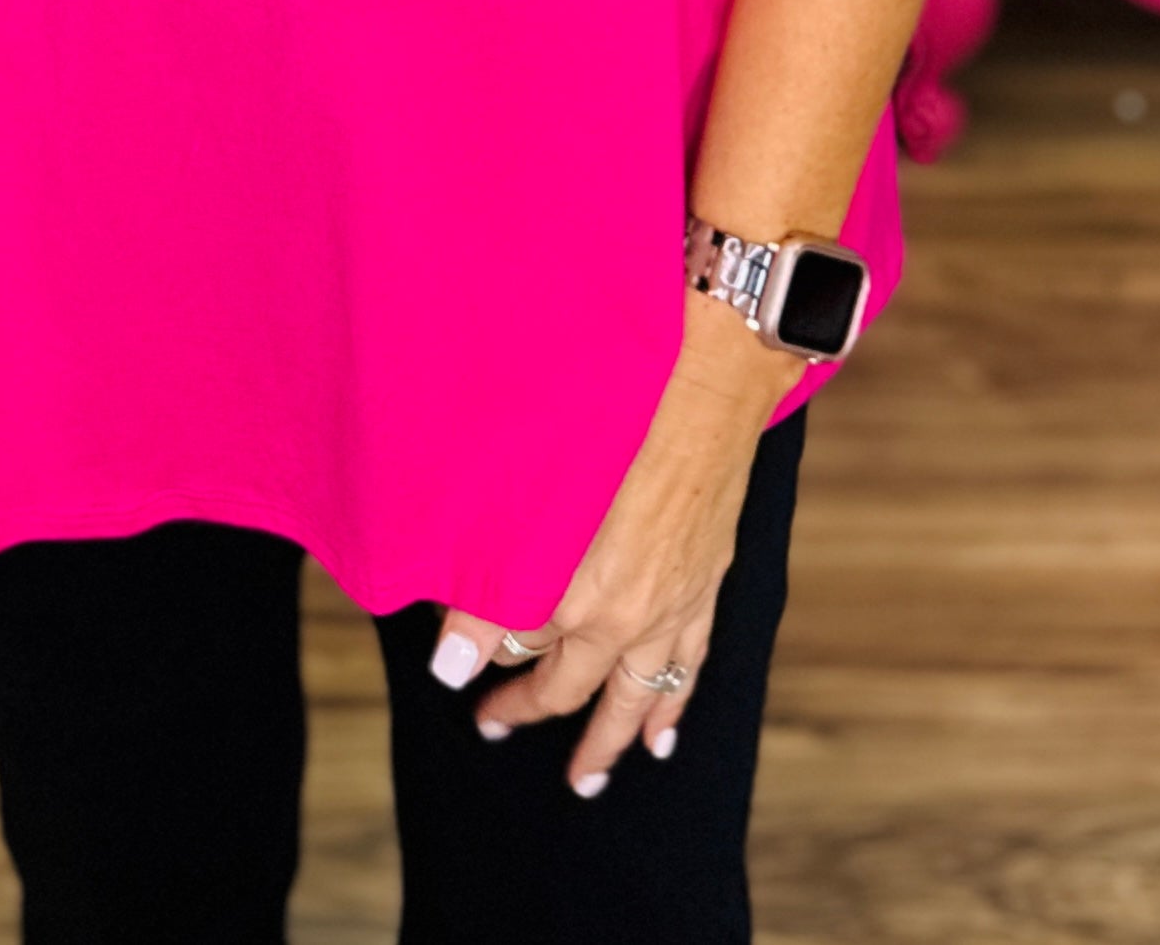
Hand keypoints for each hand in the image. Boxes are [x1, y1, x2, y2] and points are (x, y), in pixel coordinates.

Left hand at [430, 291, 784, 791]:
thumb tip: (449, 656)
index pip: (514, 644)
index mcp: (575, 586)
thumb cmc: (624, 408)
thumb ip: (495, 561)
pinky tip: (660, 739)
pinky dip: (670, 707)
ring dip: (603, 741)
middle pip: (566, 683)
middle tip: (491, 724)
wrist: (711, 380)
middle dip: (525, 708)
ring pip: (631, 696)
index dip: (478, 656)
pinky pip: (688, 668)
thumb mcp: (545, 477)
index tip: (452, 671)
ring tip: (582, 779)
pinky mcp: (705, 587)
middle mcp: (623, 611)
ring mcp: (670, 604)